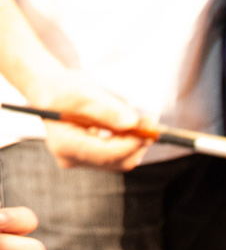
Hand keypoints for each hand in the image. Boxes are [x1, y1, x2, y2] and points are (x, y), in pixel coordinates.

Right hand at [29, 72, 149, 170]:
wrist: (49, 91)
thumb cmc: (61, 88)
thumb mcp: (83, 92)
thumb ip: (107, 109)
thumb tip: (132, 124)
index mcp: (65, 144)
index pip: (107, 154)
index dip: (132, 142)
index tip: (151, 128)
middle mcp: (71, 158)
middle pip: (117, 161)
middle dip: (138, 143)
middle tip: (152, 122)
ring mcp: (80, 161)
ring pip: (119, 160)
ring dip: (135, 142)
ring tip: (143, 122)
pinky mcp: (89, 158)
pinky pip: (116, 156)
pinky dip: (127, 142)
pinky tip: (131, 127)